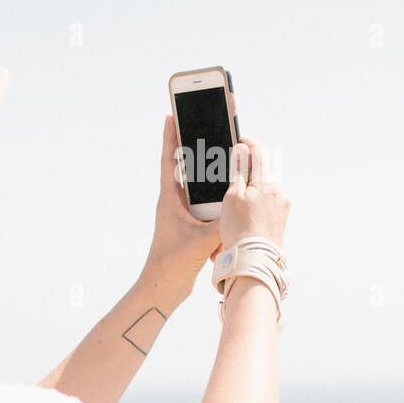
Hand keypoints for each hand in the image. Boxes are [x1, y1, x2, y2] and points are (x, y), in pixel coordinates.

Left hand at [140, 116, 222, 300]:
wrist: (163, 288)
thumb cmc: (173, 263)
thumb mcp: (201, 240)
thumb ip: (222, 222)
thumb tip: (240, 206)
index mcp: (169, 199)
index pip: (168, 160)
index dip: (169, 137)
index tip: (170, 115)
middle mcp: (173, 202)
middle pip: (184, 167)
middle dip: (192, 146)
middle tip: (203, 125)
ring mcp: (181, 214)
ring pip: (196, 186)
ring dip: (206, 173)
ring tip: (220, 155)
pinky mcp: (189, 226)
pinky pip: (204, 205)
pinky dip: (215, 199)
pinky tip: (228, 195)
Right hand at [219, 140, 289, 248]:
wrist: (254, 260)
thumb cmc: (240, 228)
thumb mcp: (232, 195)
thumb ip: (238, 170)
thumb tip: (242, 149)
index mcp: (267, 182)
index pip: (260, 152)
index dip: (248, 144)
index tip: (238, 143)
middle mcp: (279, 192)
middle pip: (264, 169)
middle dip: (248, 167)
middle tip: (231, 173)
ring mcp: (282, 207)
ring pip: (266, 187)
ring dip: (252, 186)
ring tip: (235, 199)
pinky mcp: (281, 219)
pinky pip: (268, 203)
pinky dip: (256, 201)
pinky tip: (244, 213)